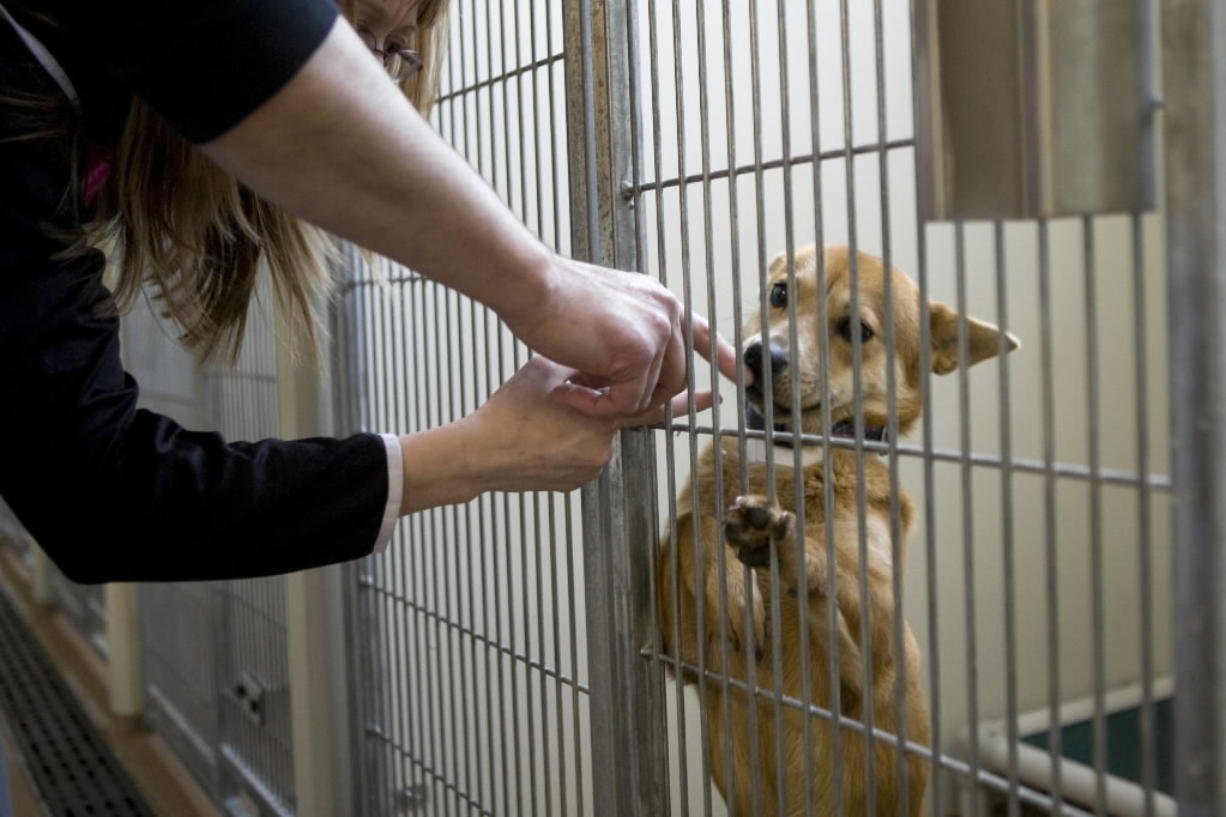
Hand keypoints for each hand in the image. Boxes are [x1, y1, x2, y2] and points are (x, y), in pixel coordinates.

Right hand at [397, 357, 721, 512]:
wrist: (480, 452)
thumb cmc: (509, 408)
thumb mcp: (550, 371)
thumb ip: (585, 369)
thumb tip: (603, 361)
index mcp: (601, 414)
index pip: (651, 405)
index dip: (683, 401)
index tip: (712, 397)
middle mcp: (604, 444)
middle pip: (620, 419)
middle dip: (612, 406)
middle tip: (616, 398)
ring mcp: (592, 466)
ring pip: (601, 437)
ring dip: (584, 426)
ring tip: (546, 423)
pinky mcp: (578, 481)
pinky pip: (586, 456)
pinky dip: (572, 445)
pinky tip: (543, 440)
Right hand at [504, 256, 745, 419]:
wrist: (531, 286)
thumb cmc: (550, 298)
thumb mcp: (603, 312)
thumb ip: (625, 335)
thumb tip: (628, 370)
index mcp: (658, 301)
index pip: (701, 331)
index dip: (722, 356)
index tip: (741, 377)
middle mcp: (666, 312)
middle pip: (674, 378)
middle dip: (639, 399)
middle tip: (594, 399)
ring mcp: (656, 331)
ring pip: (649, 395)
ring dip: (610, 403)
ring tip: (572, 389)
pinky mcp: (639, 351)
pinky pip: (627, 402)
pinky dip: (596, 406)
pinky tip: (568, 392)